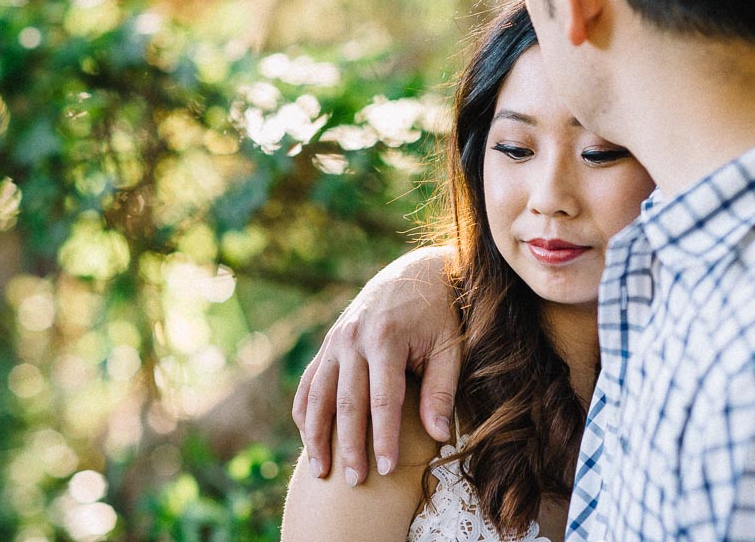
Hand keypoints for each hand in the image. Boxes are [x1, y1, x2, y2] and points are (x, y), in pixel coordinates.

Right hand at [292, 246, 458, 484]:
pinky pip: (310, 382)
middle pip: (346, 402)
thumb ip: (441, 390)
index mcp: (386, 338)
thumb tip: (439, 436)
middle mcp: (353, 338)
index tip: (385, 471)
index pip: (383, 401)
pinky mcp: (328, 343)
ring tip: (320, 471)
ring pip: (318, 395)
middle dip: (349, 446)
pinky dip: (305, 412)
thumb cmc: (440, 313)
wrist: (416, 271)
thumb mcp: (449, 346)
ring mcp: (336, 340)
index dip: (383, 438)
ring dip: (316, 435)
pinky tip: (308, 439)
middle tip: (354, 482)